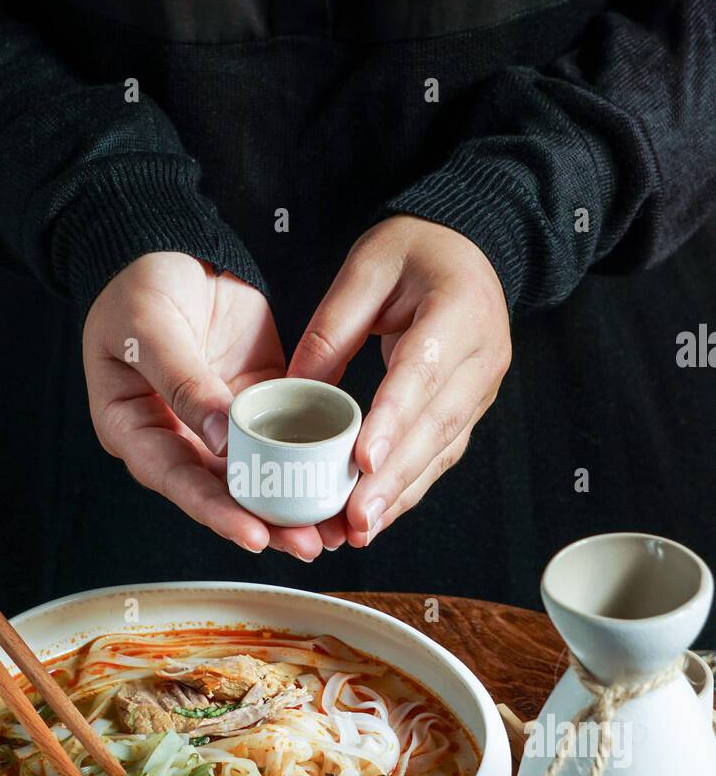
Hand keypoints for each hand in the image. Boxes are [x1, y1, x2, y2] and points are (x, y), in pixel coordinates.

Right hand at [83, 252, 325, 559]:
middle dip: (264, 522)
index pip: (175, 479)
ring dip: (292, 505)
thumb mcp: (150, 328)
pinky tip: (338, 483)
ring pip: (257, 477)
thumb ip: (183, 383)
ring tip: (330, 531)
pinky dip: (308, 464)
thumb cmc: (139, 286)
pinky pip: (285, 441)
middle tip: (307, 544)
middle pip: (221, 493)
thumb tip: (222, 440)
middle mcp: (176, 439)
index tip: (253, 534)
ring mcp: (218, 427)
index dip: (214, 511)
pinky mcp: (258, 406)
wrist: (174, 248)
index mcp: (134, 429)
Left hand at [288, 216, 510, 545]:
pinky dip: (410, 486)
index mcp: (457, 311)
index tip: (362, 462)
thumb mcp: (367, 267)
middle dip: (394, 479)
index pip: (421, 375)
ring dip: (402, 494)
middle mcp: (481, 357)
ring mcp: (482, 388)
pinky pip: (442, 453)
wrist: (470, 246)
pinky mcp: (471, 407)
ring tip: (361, 529)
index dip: (392, 422)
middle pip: (436, 427)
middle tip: (356, 520)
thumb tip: (293, 389)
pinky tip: (379, 514)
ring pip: (442, 450)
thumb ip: (332, 326)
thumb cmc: (415, 250)